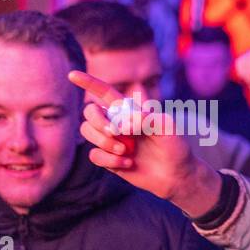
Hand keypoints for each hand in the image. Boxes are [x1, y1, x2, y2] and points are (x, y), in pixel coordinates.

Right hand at [70, 71, 221, 217]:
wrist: (178, 175)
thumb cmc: (176, 147)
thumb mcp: (167, 128)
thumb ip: (146, 119)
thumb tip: (121, 125)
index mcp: (129, 110)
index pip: (105, 92)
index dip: (88, 82)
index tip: (72, 75)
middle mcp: (116, 123)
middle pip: (89, 112)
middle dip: (98, 121)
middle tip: (116, 133)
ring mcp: (111, 141)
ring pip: (87, 132)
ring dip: (104, 141)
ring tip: (127, 151)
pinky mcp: (109, 158)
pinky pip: (94, 155)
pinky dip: (108, 159)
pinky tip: (128, 163)